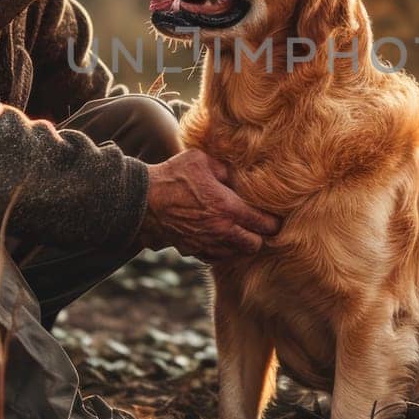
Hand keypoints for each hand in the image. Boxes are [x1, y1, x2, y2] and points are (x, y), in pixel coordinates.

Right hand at [138, 150, 279, 260]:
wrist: (143, 202)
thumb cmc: (173, 177)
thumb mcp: (202, 160)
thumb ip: (226, 169)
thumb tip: (238, 176)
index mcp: (228, 208)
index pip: (264, 224)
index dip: (273, 222)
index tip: (275, 218)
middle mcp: (221, 231)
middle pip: (255, 245)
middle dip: (259, 236)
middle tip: (257, 225)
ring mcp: (207, 244)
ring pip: (237, 254)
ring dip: (241, 245)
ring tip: (240, 232)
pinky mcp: (193, 251)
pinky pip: (217, 258)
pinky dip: (223, 251)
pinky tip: (220, 238)